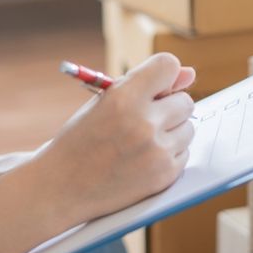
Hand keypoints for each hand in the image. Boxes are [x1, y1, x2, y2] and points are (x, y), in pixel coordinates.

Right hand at [33, 53, 196, 222]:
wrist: (61, 187)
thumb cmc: (82, 140)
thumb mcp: (104, 103)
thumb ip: (148, 85)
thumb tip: (190, 74)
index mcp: (123, 98)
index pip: (168, 66)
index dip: (165, 74)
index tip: (158, 85)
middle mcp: (143, 123)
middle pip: (186, 101)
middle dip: (169, 108)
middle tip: (144, 119)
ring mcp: (157, 151)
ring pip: (189, 127)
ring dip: (171, 132)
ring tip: (141, 142)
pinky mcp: (165, 174)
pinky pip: (185, 152)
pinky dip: (169, 154)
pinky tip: (143, 159)